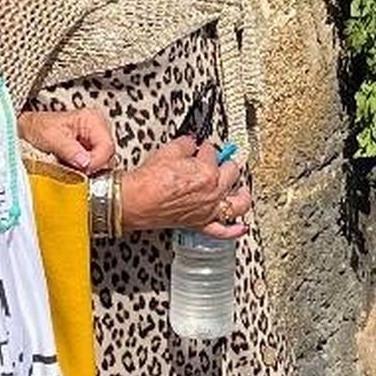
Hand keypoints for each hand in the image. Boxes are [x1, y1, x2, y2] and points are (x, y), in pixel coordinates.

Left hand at [19, 106, 115, 176]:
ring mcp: (96, 142)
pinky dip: (85, 171)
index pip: (107, 146)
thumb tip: (85, 162)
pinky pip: (95, 167)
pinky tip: (73, 169)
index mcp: (93, 119)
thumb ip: (69, 149)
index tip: (81, 169)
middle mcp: (98, 129)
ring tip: (70, 168)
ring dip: (88, 170)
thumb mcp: (50, 136)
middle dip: (92, 167)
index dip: (96, 162)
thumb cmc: (37, 127)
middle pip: (108, 156)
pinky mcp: (91, 152)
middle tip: (74, 170)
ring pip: (103, 164)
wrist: (28, 130)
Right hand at [121, 135, 250, 236]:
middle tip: (220, 160)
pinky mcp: (199, 224)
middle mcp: (212, 192)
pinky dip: (235, 230)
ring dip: (242, 194)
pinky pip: (223, 231)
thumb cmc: (148, 181)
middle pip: (231, 173)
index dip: (206, 147)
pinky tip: (241, 227)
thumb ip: (185, 144)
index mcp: (207, 172)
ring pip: (237, 204)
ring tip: (242, 188)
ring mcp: (208, 210)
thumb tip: (190, 143)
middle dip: (226, 163)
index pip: (213, 152)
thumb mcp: (168, 151)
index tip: (201, 147)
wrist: (133, 202)